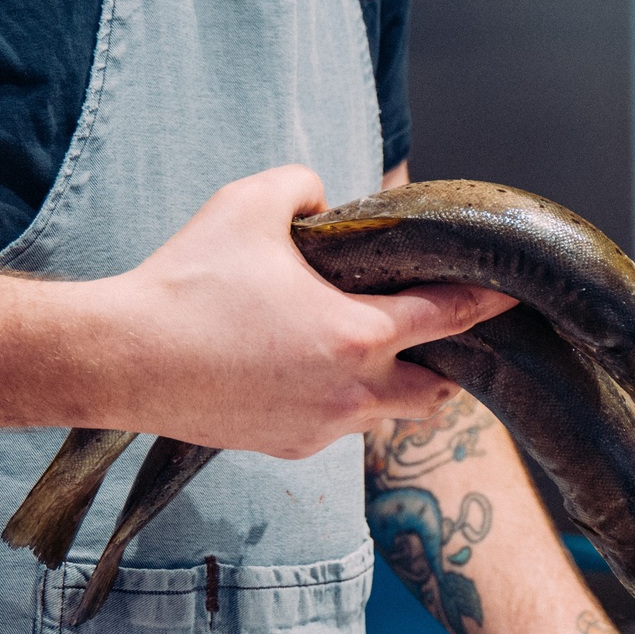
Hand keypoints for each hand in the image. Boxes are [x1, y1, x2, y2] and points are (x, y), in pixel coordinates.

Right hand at [97, 166, 512, 460]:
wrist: (121, 358)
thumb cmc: (187, 282)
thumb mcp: (251, 204)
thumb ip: (306, 186)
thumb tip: (323, 200)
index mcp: (357, 336)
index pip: (447, 318)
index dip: (486, 302)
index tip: (513, 293)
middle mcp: (350, 393)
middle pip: (436, 392)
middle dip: (450, 365)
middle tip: (441, 333)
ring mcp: (318, 429)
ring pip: (384, 415)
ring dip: (391, 386)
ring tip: (371, 351)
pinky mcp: (284, 446)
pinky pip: (334, 428)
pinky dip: (339, 402)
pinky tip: (309, 370)